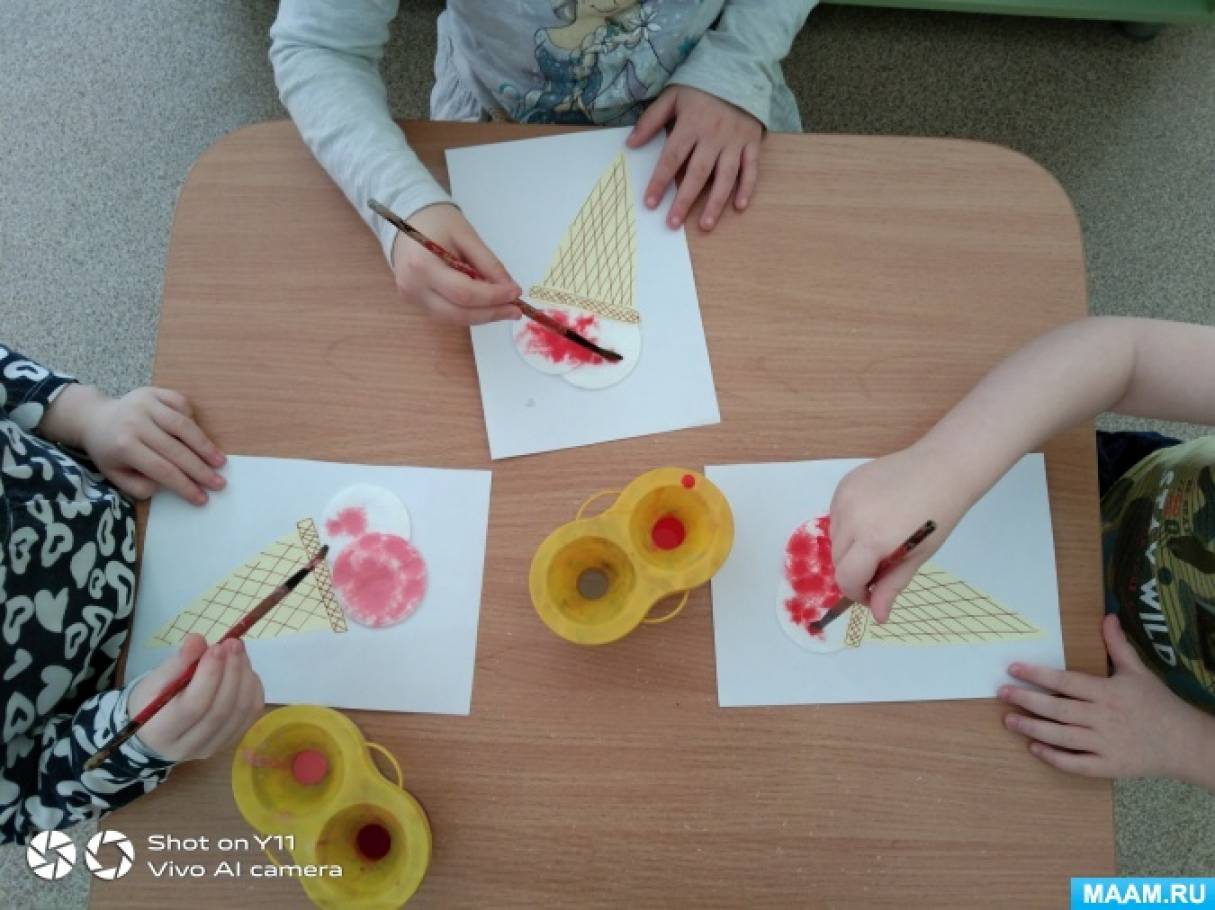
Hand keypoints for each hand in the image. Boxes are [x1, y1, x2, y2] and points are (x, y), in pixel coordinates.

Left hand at [45, 384, 225, 505]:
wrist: (94, 418)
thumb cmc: (108, 451)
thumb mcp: (115, 476)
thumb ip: (140, 486)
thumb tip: (167, 484)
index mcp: (123, 446)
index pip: (162, 470)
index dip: (185, 486)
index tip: (202, 499)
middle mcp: (135, 422)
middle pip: (177, 449)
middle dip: (201, 469)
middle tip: (219, 483)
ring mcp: (146, 403)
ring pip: (183, 426)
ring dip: (205, 446)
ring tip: (220, 461)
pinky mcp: (155, 391)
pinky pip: (182, 405)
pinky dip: (194, 420)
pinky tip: (200, 437)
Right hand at [130, 635, 264, 761]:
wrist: (156, 731)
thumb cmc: (151, 702)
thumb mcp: (153, 681)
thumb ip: (176, 662)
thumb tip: (197, 640)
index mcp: (161, 732)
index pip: (194, 706)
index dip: (210, 675)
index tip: (217, 647)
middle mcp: (189, 747)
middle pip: (221, 709)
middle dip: (232, 671)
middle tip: (233, 643)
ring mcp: (213, 747)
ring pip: (241, 712)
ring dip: (245, 677)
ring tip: (239, 651)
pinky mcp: (230, 741)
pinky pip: (251, 714)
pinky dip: (253, 688)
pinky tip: (244, 670)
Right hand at [392, 203, 520, 324]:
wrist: (406, 219)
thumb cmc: (438, 222)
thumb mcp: (467, 236)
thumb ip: (489, 264)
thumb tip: (510, 289)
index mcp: (423, 266)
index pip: (464, 293)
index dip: (493, 297)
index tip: (516, 293)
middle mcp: (413, 287)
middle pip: (458, 313)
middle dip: (490, 314)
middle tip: (516, 311)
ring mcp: (411, 297)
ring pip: (452, 318)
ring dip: (481, 316)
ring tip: (505, 309)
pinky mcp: (414, 301)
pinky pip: (445, 313)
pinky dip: (468, 312)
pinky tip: (485, 305)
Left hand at [627, 85, 762, 231]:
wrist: (739, 70)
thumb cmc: (700, 87)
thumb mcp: (672, 96)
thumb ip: (651, 120)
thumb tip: (630, 144)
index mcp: (691, 124)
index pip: (672, 158)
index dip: (660, 181)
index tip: (650, 203)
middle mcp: (713, 136)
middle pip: (697, 173)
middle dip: (684, 200)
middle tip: (673, 223)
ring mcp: (735, 142)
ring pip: (725, 177)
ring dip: (715, 202)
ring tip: (705, 225)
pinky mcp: (752, 143)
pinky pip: (751, 169)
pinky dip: (747, 188)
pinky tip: (739, 207)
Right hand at [828, 442, 975, 621]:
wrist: (941, 467)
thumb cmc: (938, 516)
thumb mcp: (917, 555)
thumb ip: (891, 585)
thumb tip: (877, 617)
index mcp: (873, 540)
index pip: (846, 578)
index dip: (856, 593)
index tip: (871, 594)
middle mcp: (852, 518)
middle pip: (837, 560)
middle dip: (855, 570)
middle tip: (881, 566)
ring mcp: (845, 498)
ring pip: (834, 538)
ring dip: (850, 547)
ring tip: (878, 539)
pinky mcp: (844, 484)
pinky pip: (836, 515)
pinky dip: (848, 525)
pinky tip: (872, 518)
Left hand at [999, 615, 1214, 782]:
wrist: (1185, 743)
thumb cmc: (1158, 704)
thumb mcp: (1138, 671)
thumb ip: (1117, 646)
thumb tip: (1107, 616)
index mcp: (1108, 692)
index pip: (1065, 681)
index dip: (1037, 675)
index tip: (1012, 668)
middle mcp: (1103, 718)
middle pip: (1057, 709)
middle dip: (1026, 700)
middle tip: (1001, 693)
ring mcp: (1105, 744)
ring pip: (1061, 737)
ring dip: (1032, 728)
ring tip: (1008, 720)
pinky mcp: (1109, 766)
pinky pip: (1076, 764)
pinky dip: (1054, 758)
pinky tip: (1034, 748)